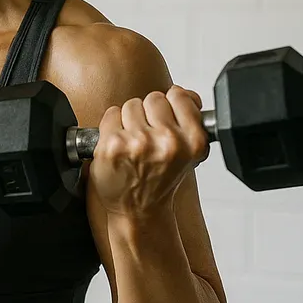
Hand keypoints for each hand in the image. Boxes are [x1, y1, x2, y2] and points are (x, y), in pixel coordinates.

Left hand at [88, 86, 209, 217]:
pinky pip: (111, 114)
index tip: (166, 120)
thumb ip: (190, 117)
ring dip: (129, 120)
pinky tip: (119, 145)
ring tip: (134, 144)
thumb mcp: (188, 151)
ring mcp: (139, 143)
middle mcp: (167, 142)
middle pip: (153, 98)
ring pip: (131, 105)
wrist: (138, 210)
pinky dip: (111, 126)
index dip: (170, 105)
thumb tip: (184, 92)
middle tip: (149, 137)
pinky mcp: (113, 145)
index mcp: (192, 142)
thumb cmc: (161, 179)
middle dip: (149, 114)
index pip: (179, 96)